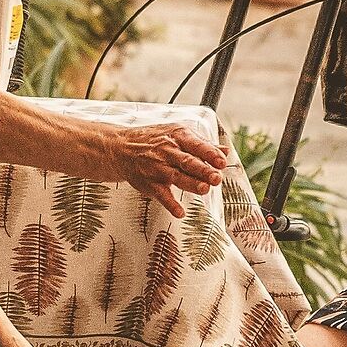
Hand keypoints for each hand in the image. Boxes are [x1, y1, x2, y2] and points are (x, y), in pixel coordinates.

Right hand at [103, 122, 226, 218]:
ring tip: (204, 189)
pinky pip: (160, 194)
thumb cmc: (155, 141)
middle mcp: (167, 152)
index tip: (222, 162)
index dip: (210, 154)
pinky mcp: (149, 183)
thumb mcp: (178, 135)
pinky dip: (170, 204)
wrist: (122, 148)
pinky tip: (180, 212)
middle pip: (188, 162)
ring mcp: (157, 168)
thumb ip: (202, 144)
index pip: (197, 145)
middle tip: (217, 178)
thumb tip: (225, 151)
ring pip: (176, 177)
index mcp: (178, 137)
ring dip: (191, 184)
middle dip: (203, 170)